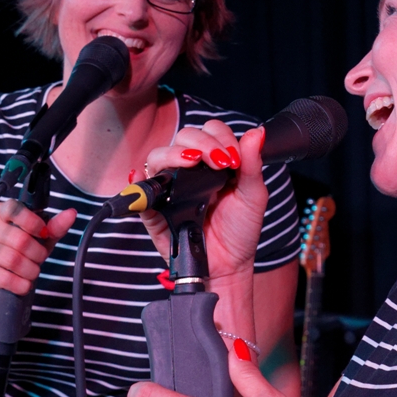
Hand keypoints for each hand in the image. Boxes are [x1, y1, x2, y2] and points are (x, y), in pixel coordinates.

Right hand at [0, 200, 75, 303]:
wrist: (3, 279)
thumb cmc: (24, 251)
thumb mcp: (42, 238)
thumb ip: (55, 227)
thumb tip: (71, 213)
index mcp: (2, 213)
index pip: (13, 209)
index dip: (32, 222)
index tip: (44, 233)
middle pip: (19, 240)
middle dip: (37, 253)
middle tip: (40, 257)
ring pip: (13, 260)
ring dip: (31, 270)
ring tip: (33, 270)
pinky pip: (4, 278)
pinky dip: (21, 284)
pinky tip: (25, 283)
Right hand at [142, 121, 268, 281]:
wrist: (229, 265)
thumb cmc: (240, 230)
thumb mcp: (253, 195)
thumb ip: (253, 163)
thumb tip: (257, 133)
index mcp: (213, 161)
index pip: (210, 132)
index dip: (220, 138)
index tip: (233, 158)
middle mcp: (189, 170)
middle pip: (183, 138)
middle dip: (202, 144)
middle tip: (219, 162)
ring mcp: (170, 187)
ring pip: (158, 157)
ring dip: (173, 154)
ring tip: (192, 163)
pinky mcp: (155, 209)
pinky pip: (140, 191)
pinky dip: (139, 181)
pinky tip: (144, 176)